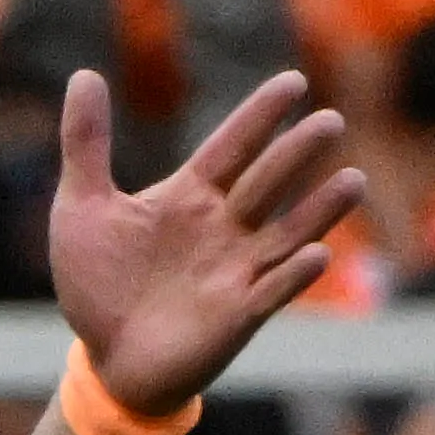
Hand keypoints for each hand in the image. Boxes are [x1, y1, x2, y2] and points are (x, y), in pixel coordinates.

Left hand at [49, 66, 361, 426]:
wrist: (105, 359)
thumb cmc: (98, 283)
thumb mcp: (80, 209)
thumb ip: (86, 146)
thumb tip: (84, 74)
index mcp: (190, 196)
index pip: (231, 147)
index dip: (259, 117)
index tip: (292, 82)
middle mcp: (224, 226)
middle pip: (266, 182)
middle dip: (296, 155)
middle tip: (329, 120)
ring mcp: (237, 269)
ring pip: (287, 232)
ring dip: (320, 210)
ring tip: (353, 180)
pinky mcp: (239, 314)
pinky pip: (272, 291)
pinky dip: (293, 275)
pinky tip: (316, 254)